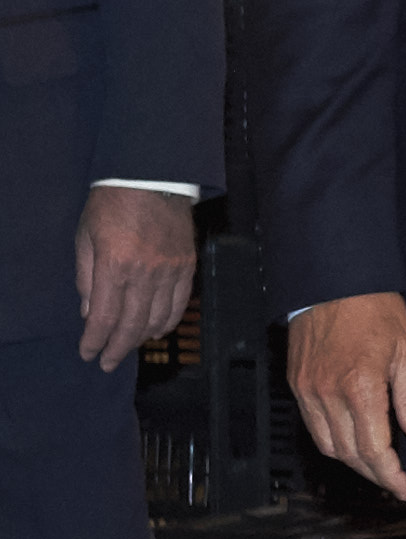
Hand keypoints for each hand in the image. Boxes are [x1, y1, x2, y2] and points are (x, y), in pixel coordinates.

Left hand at [75, 186, 197, 370]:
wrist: (154, 177)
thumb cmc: (112, 204)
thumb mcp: (85, 238)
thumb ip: (86, 278)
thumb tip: (90, 312)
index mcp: (115, 266)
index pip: (105, 317)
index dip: (95, 341)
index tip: (88, 354)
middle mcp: (145, 273)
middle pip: (133, 324)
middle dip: (118, 348)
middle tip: (108, 362)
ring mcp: (171, 270)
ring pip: (159, 317)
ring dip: (142, 338)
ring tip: (129, 346)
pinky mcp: (188, 264)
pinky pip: (180, 302)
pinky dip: (169, 320)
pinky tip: (158, 329)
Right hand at [288, 292, 405, 499]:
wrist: (334, 282)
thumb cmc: (376, 310)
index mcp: (361, 387)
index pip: (374, 448)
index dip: (390, 474)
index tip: (404, 488)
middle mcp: (329, 395)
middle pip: (349, 454)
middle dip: (374, 473)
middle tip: (394, 481)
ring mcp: (308, 392)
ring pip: (328, 445)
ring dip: (353, 461)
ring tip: (377, 466)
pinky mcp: (298, 386)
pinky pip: (313, 427)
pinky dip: (333, 441)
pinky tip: (352, 441)